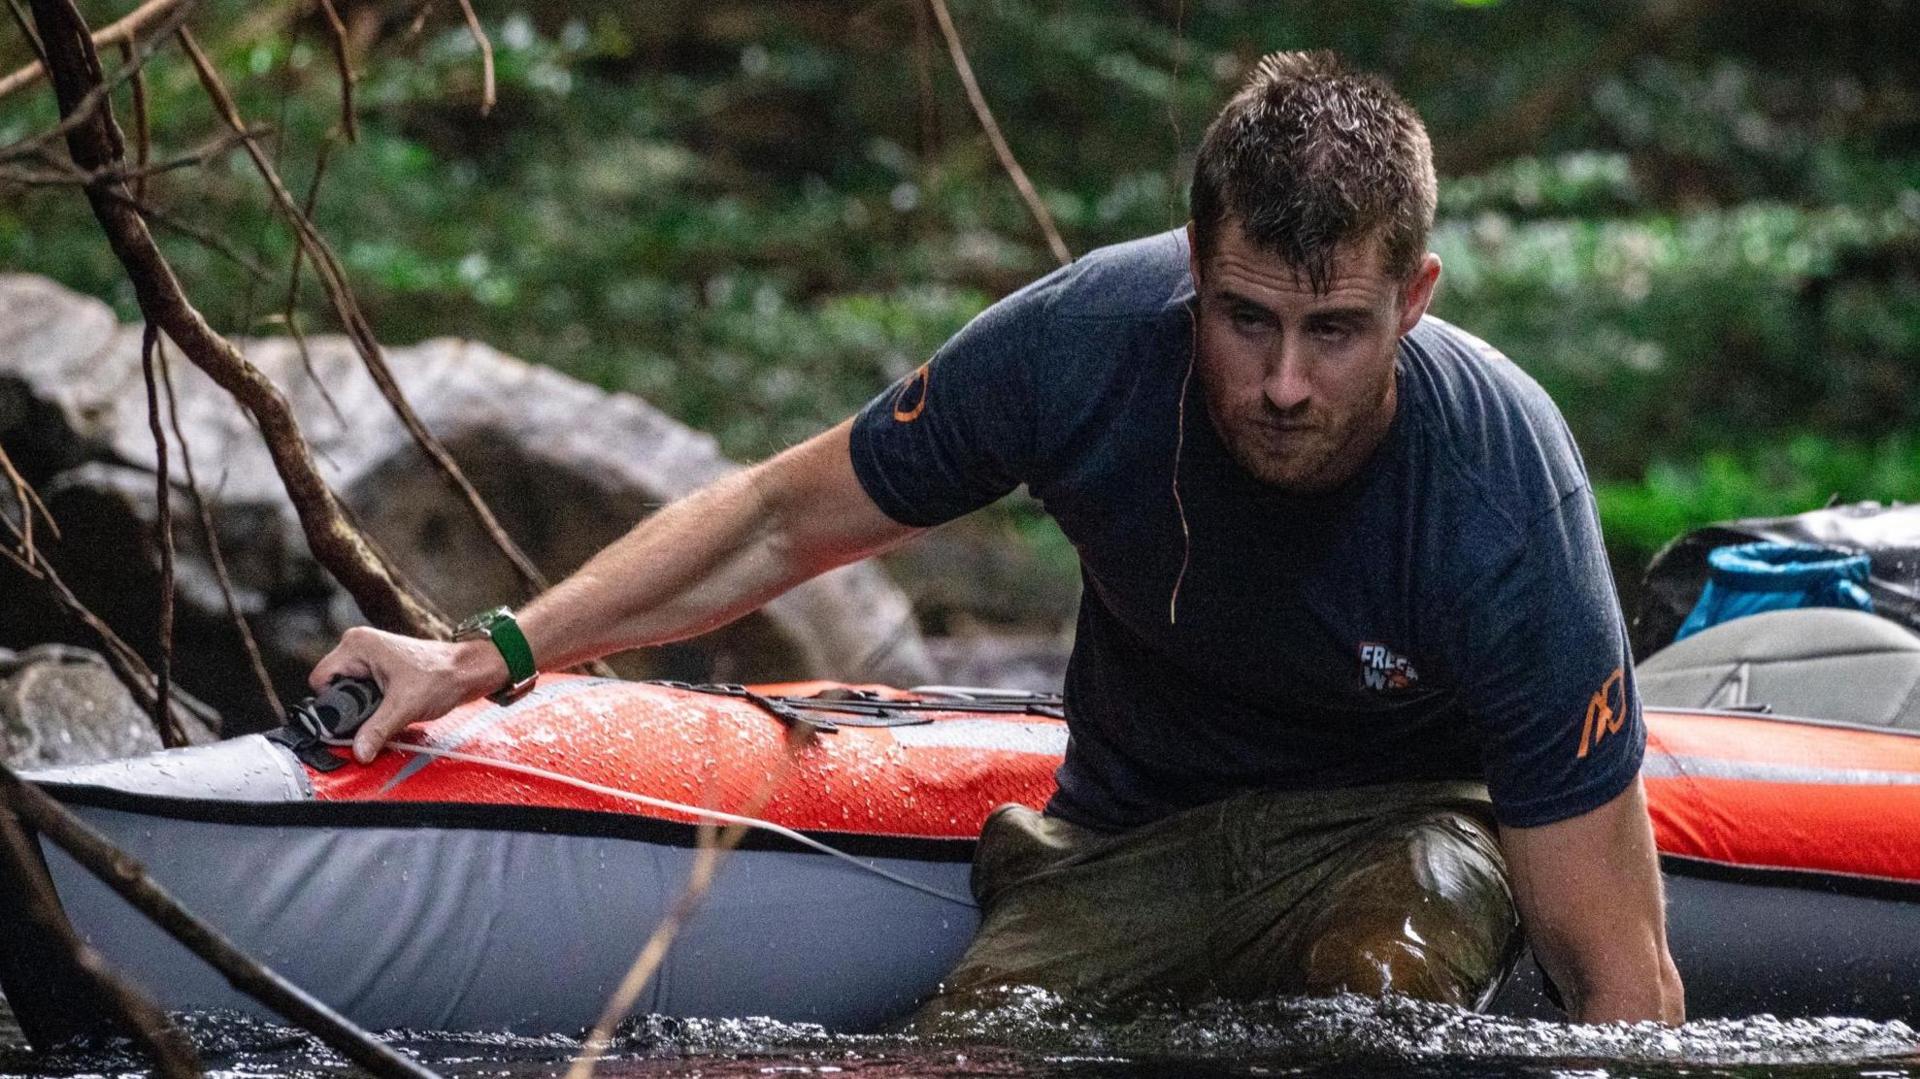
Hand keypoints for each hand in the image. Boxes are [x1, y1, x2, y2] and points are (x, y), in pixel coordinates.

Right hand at [308, 626, 506, 763]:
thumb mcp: (404, 707)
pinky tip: (388, 709)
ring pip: (348, 692)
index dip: (330, 706)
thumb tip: (358, 752)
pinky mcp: (379, 666)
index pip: (320, 681)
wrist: (469, 672)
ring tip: (385, 712)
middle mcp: (358, 646)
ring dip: (363, 709)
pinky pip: (362, 691)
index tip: (348, 723)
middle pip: (333, 688)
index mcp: (357, 645)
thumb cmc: (442, 676)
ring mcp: (368, 656)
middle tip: (373, 717)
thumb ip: (376, 730)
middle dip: (349, 709)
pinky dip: (372, 705)